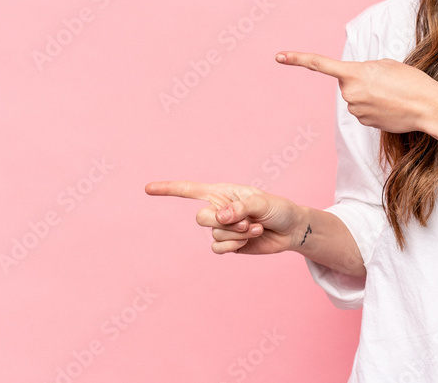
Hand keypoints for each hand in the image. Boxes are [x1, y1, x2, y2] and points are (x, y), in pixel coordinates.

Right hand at [145, 181, 301, 254]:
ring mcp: (222, 228)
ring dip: (237, 234)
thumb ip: (238, 208)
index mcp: (222, 192)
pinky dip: (236, 244)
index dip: (168, 189)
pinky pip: (219, 249)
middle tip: (245, 220)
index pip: (189, 190)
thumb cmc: (276, 208)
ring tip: (254, 227)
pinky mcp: (228, 245)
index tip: (147, 189)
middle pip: (201, 218)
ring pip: (214, 235)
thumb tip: (218, 218)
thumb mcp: (260, 203)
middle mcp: (218, 209)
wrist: (290, 230)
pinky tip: (251, 237)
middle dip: (222, 222)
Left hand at [275, 50, 437, 134]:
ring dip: (370, 95)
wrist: (428, 107)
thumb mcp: (385, 64)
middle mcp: (350, 92)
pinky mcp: (364, 122)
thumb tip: (356, 84)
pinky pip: (363, 110)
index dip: (297, 58)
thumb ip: (364, 70)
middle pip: (347, 83)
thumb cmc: (411, 81)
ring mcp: (356, 109)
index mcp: (354, 73)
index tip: (279, 56)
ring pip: (356, 98)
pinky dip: (375, 107)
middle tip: (386, 82)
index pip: (319, 64)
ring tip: (392, 94)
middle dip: (362, 81)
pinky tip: (391, 106)